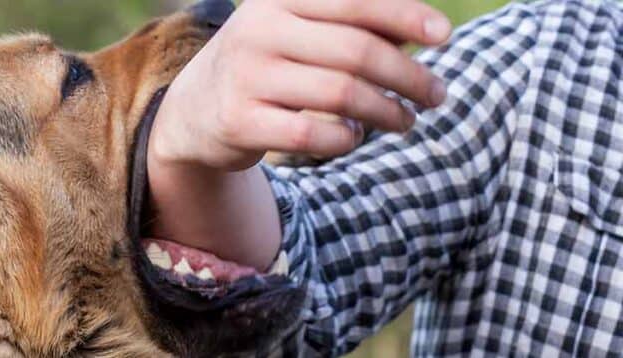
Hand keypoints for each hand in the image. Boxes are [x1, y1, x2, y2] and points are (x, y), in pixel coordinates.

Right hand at [147, 0, 451, 269]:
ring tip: (406, 121)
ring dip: (387, 112)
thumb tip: (427, 29)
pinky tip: (354, 137)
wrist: (194, 110)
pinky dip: (346, 139)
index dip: (406, 16)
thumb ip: (355, 25)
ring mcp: (246, 76)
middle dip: (408, 76)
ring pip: (341, 95)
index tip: (445, 36)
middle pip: (356, 52)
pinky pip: (313, 134)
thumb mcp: (300, 31)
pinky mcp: (240, 121)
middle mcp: (258, 30)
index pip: (354, 0)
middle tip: (437, 95)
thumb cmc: (269, 63)